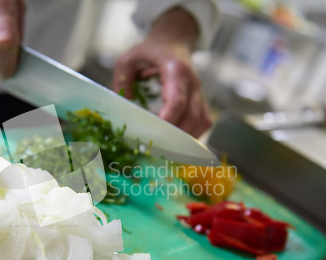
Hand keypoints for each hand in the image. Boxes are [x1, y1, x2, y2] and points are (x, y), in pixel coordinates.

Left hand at [113, 8, 210, 137]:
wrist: (173, 41)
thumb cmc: (150, 52)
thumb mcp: (128, 59)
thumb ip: (122, 81)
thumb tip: (124, 108)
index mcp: (176, 70)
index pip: (177, 100)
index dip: (169, 119)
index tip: (156, 133)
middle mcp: (193, 82)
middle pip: (192, 116)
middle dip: (176, 136)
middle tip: (157, 150)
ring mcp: (200, 92)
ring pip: (201, 121)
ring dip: (186, 139)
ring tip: (167, 152)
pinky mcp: (202, 101)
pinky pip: (203, 122)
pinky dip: (193, 136)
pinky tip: (177, 144)